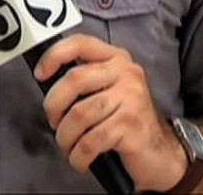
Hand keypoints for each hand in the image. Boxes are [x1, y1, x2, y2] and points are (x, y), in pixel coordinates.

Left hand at [35, 33, 187, 192]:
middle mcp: (126, 73)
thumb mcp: (109, 91)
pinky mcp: (132, 125)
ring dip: (65, 136)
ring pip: (79, 114)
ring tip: (67, 145)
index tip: (40, 74)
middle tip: (54, 122)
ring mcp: (131, 98)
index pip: (80, 43)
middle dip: (53, 106)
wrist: (162, 152)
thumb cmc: (126, 121)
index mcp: (117, 59)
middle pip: (73, 79)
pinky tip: (80, 160)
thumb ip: (85, 79)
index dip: (54, 56)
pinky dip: (78, 155)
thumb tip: (46, 80)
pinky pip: (91, 140)